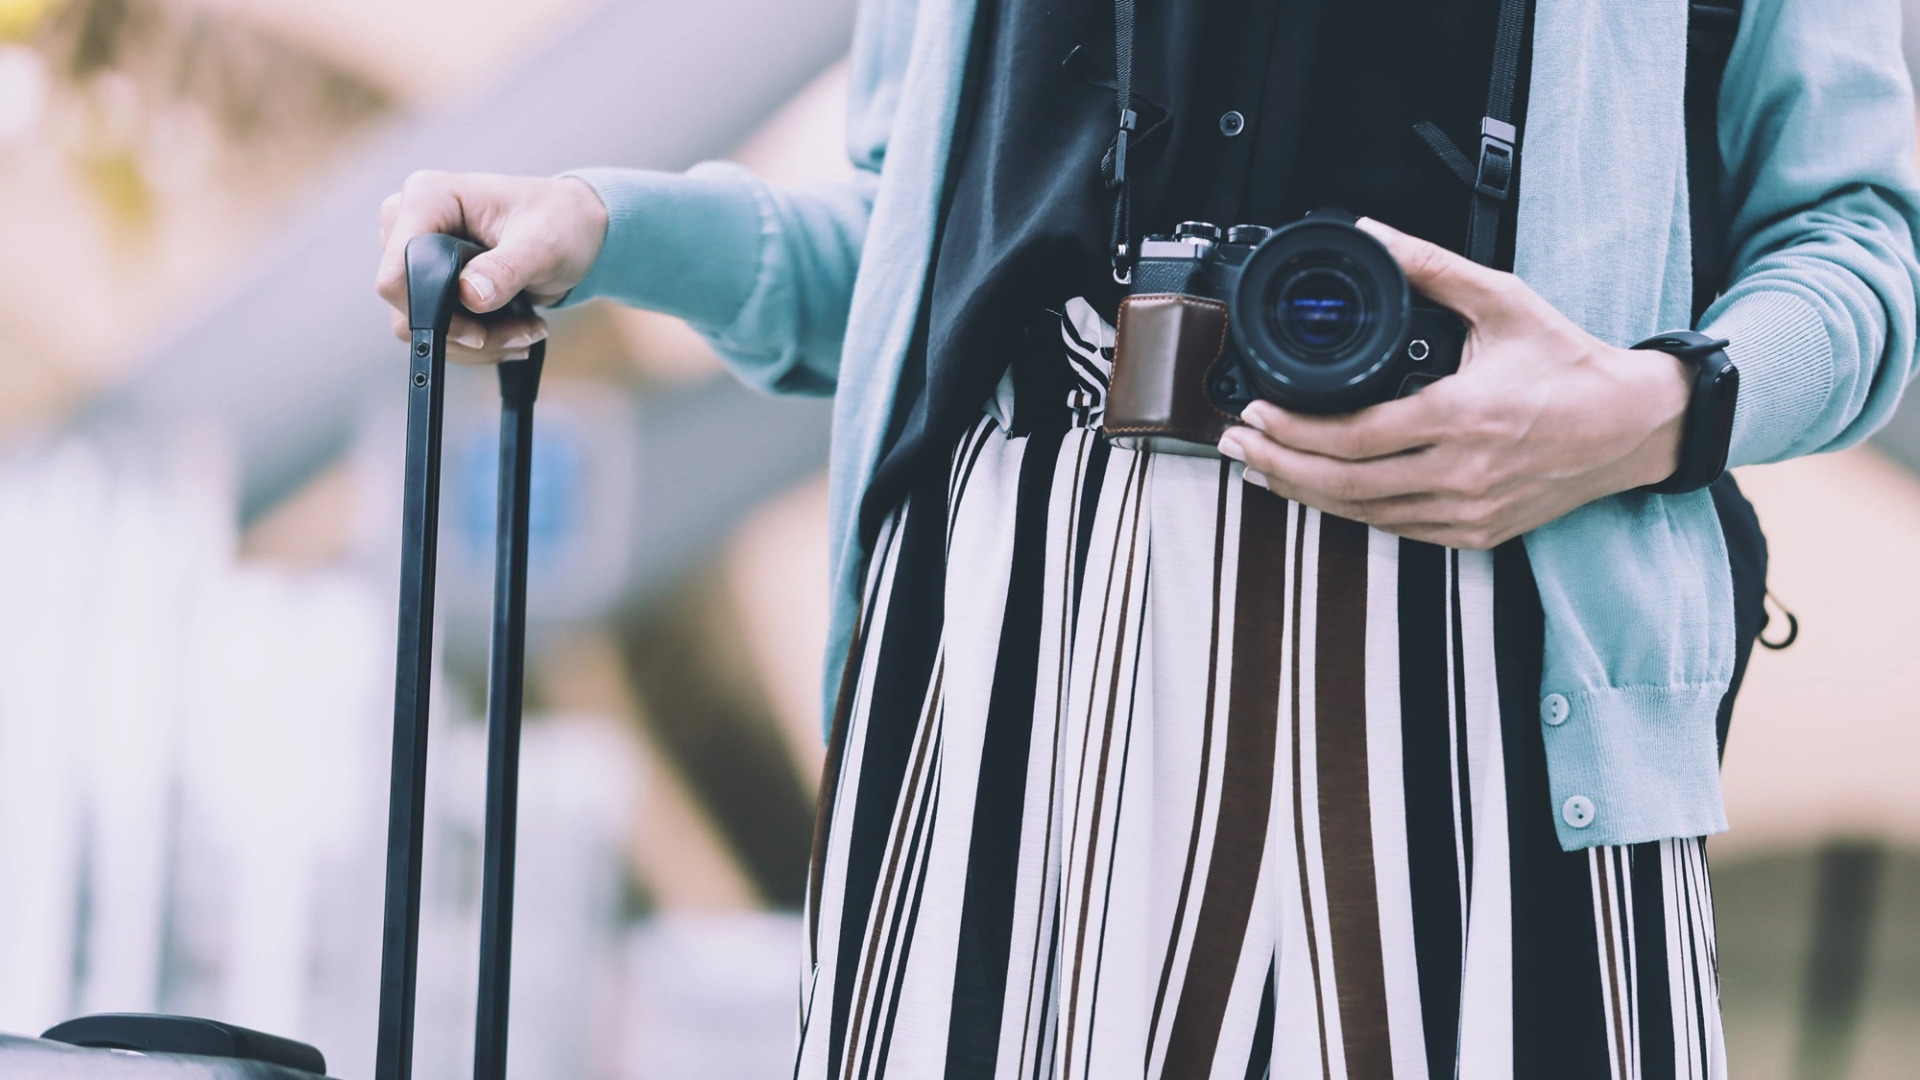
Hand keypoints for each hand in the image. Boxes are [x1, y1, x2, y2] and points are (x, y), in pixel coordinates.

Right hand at [374, 171, 609, 362]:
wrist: (573, 227)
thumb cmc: (559, 220)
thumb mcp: (543, 244)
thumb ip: (506, 269)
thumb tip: (469, 296)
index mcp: (428, 198)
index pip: (397, 271)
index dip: (430, 310)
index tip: (480, 331)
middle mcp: (409, 223)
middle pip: (408, 305)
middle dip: (465, 332)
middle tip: (522, 331)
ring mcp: (416, 255)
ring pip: (420, 325)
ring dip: (479, 342)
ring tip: (528, 330)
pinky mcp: (429, 282)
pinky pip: (437, 329)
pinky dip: (479, 341)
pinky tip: (517, 331)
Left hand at [1217, 217, 1690, 549]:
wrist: (1632, 427)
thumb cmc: (1570, 365)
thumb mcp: (1503, 301)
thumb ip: (1431, 267)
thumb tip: (1373, 232)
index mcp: (1463, 417)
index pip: (1355, 435)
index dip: (1295, 430)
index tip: (1257, 410)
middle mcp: (1461, 474)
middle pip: (1344, 484)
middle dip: (1279, 465)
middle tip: (1236, 442)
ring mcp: (1467, 512)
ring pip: (1364, 514)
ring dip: (1304, 492)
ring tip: (1260, 466)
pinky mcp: (1475, 533)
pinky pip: (1395, 530)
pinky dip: (1350, 511)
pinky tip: (1319, 490)